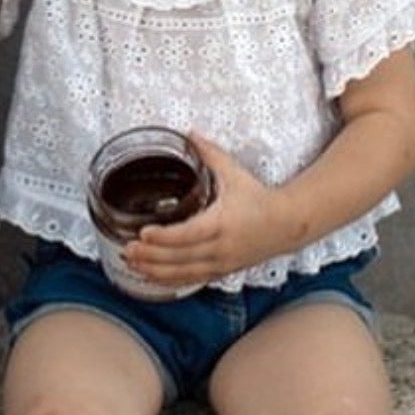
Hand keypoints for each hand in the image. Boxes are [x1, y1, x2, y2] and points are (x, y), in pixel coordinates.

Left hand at [121, 135, 290, 288]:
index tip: (143, 233)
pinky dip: (171, 281)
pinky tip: (151, 277)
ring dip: (156, 271)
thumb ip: (208, 152)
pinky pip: (193, 280)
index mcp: (221, 223)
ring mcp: (222, 263)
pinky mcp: (222, 272)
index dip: (164, 237)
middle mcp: (220, 247)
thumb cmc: (258, 197)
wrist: (288, 224)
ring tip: (131, 263)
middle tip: (127, 248)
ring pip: (184, 274)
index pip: (188, 234)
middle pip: (181, 258)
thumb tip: (188, 133)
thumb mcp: (233, 171)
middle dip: (152, 256)